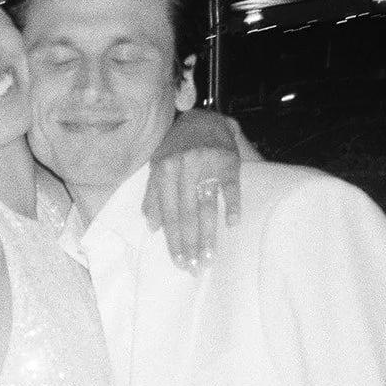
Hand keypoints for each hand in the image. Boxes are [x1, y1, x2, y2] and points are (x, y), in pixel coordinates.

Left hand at [142, 147, 241, 269]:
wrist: (203, 118)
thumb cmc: (177, 147)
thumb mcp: (157, 166)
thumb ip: (152, 195)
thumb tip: (152, 227)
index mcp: (163, 171)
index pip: (168, 214)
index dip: (173, 241)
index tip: (180, 262)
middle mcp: (182, 168)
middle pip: (186, 215)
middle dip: (190, 244)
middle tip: (196, 267)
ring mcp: (206, 163)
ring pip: (206, 205)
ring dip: (209, 234)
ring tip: (211, 256)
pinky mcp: (227, 160)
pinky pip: (230, 186)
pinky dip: (232, 205)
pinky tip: (234, 223)